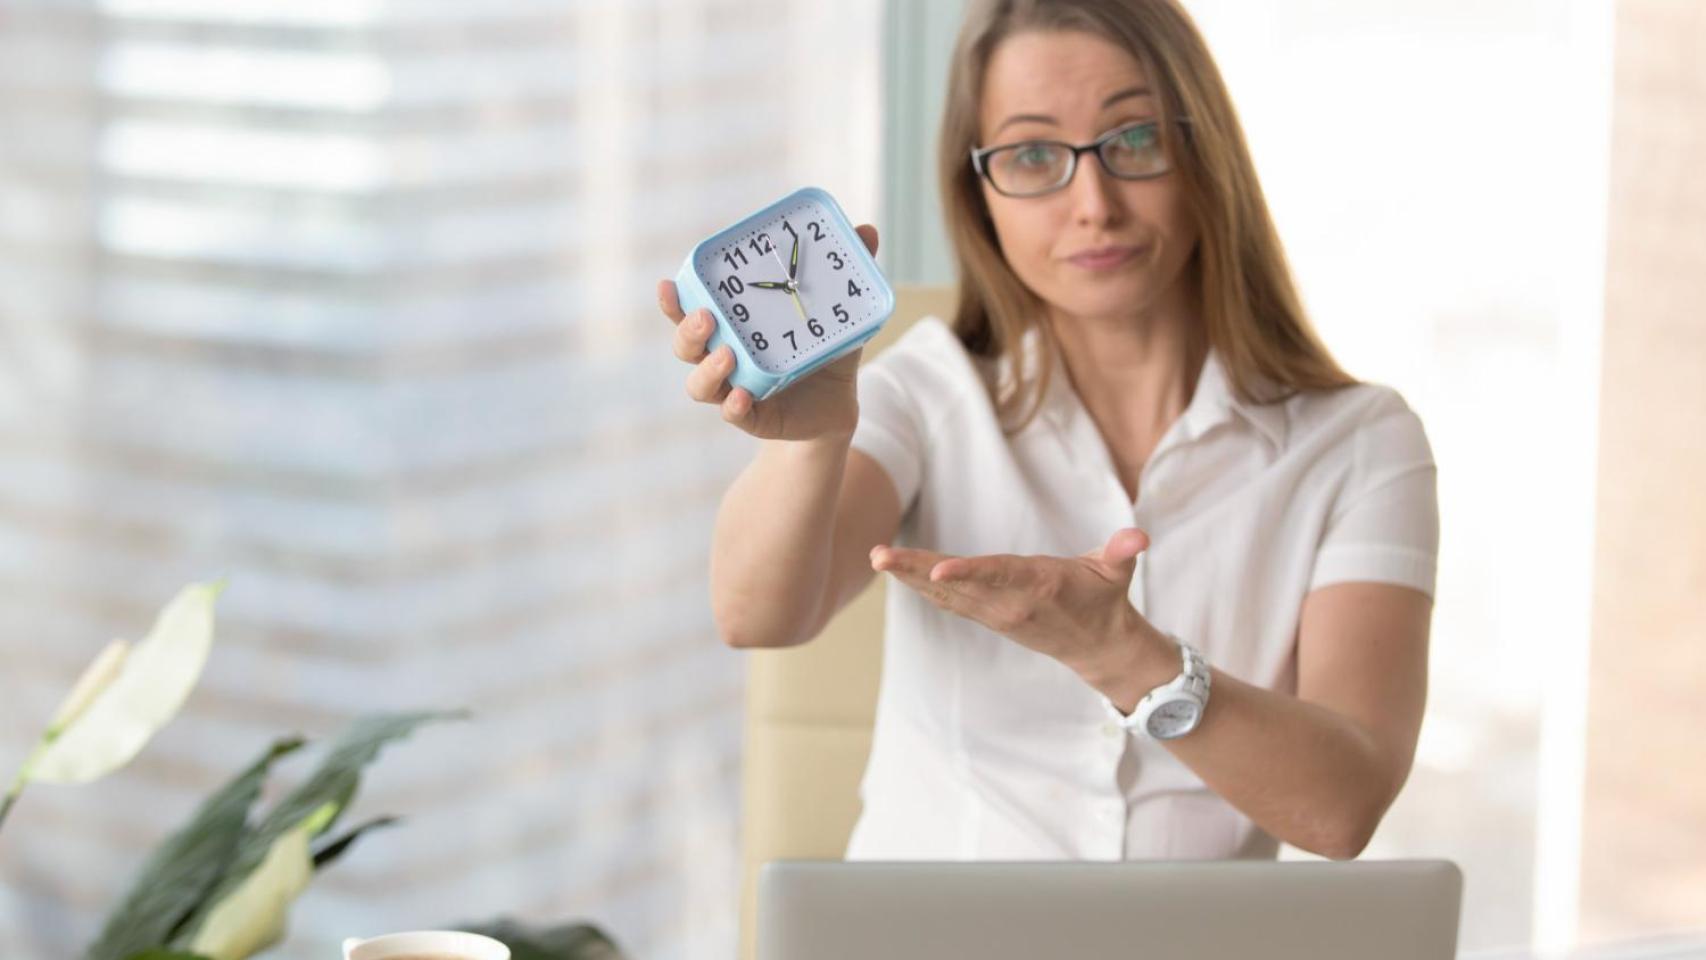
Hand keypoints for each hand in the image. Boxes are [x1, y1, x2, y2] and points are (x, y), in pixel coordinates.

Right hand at [657, 223, 878, 441]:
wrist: (837, 402)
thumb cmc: (822, 349)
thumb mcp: (834, 311)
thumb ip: (844, 275)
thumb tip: (867, 230)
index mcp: (731, 327)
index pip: (689, 310)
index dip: (673, 300)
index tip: (669, 284)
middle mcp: (722, 357)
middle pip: (686, 346)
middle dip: (687, 330)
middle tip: (706, 316)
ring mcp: (734, 389)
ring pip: (700, 385)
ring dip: (708, 370)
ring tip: (727, 354)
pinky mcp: (753, 418)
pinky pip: (734, 414)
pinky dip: (734, 407)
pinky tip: (742, 396)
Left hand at [870, 527, 1177, 705]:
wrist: (1097, 647)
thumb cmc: (1105, 597)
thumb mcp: (1118, 572)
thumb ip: (1122, 551)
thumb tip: (1139, 535)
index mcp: (1038, 586)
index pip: (997, 576)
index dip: (966, 573)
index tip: (936, 571)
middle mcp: (1009, 604)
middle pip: (956, 586)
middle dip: (915, 571)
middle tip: (879, 556)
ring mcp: (994, 614)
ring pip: (943, 595)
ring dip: (907, 576)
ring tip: (876, 557)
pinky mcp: (986, 616)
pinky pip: (945, 602)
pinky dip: (917, 586)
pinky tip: (893, 570)